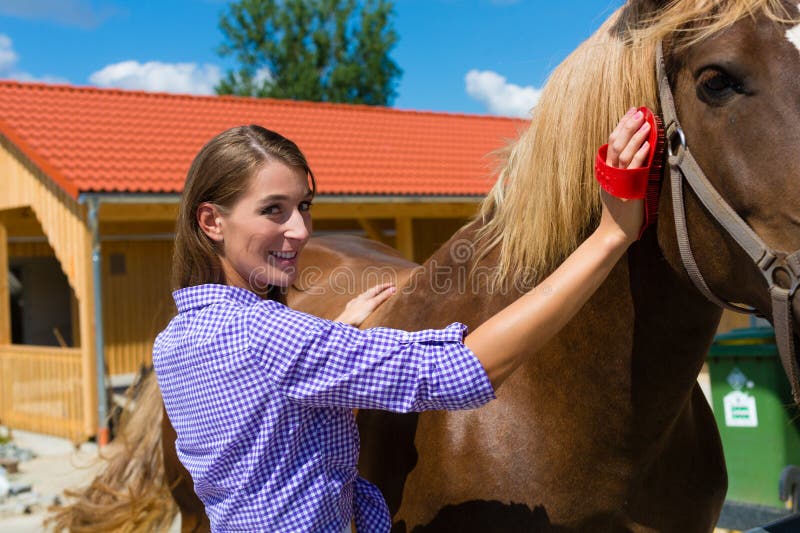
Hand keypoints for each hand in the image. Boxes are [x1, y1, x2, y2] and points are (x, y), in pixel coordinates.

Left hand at [335, 283, 395, 326]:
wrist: (345, 323)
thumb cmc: (358, 313)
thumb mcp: (373, 304)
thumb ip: (382, 296)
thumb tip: (393, 289)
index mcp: (366, 295)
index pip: (378, 288)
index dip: (386, 286)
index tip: (394, 284)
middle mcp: (360, 298)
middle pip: (371, 291)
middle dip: (379, 289)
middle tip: (386, 288)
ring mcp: (355, 304)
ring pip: (364, 297)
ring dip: (371, 295)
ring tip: (374, 295)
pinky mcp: (351, 310)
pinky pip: (358, 304)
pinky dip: (362, 302)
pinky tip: (361, 304)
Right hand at [597, 108, 647, 244]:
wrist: (614, 233)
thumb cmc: (618, 213)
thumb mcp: (616, 188)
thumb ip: (620, 172)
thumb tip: (633, 154)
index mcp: (606, 172)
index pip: (611, 143)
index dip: (621, 126)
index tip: (631, 113)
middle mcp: (610, 174)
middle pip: (615, 144)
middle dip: (627, 126)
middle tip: (638, 112)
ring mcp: (618, 181)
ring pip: (623, 153)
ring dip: (635, 137)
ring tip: (645, 123)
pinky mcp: (629, 189)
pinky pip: (634, 169)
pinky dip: (640, 154)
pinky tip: (648, 144)